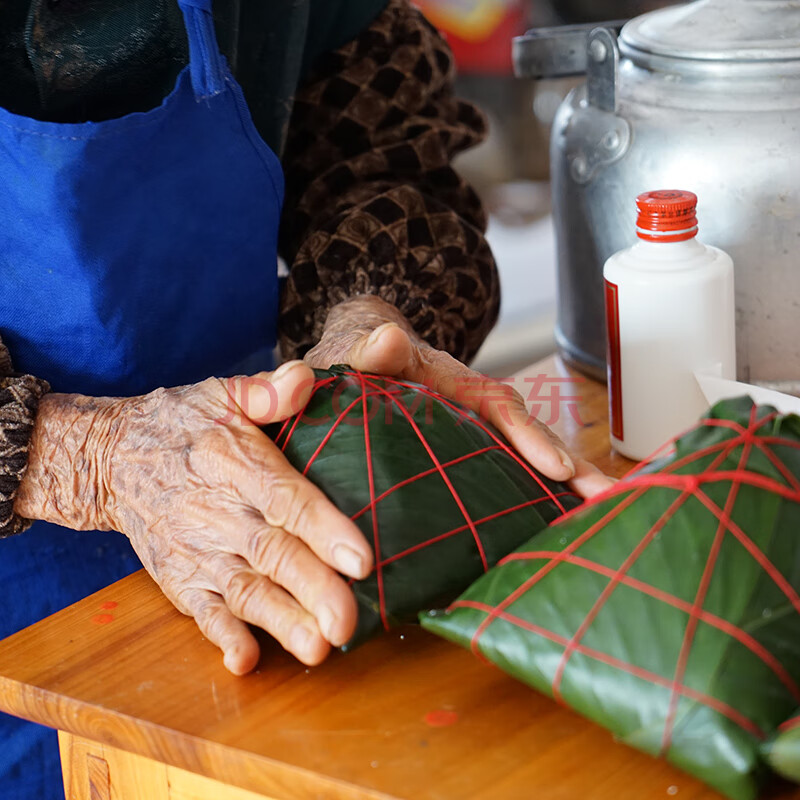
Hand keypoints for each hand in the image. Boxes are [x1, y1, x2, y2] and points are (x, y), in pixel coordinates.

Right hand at [15, 362, 373, 673]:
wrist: (113, 458)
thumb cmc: (183, 424)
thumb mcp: (221, 394)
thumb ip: (264, 392)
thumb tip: (305, 378)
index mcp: (232, 463)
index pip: (285, 497)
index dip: (324, 528)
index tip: (362, 558)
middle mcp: (216, 511)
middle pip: (271, 554)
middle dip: (311, 590)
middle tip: (347, 623)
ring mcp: (196, 550)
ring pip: (244, 591)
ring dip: (280, 621)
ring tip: (317, 648)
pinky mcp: (179, 578)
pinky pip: (200, 612)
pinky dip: (222, 637)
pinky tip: (247, 660)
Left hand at [305, 296, 613, 498]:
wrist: (363, 358)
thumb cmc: (360, 357)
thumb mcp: (358, 350)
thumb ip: (368, 350)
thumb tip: (387, 339)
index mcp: (453, 381)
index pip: (497, 406)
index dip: (528, 436)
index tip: (556, 467)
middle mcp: (476, 408)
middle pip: (531, 435)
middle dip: (570, 468)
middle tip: (605, 500)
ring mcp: (477, 435)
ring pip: (529, 459)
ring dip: (565, 487)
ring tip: (601, 520)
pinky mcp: (472, 458)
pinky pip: (508, 476)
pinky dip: (536, 499)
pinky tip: (558, 532)